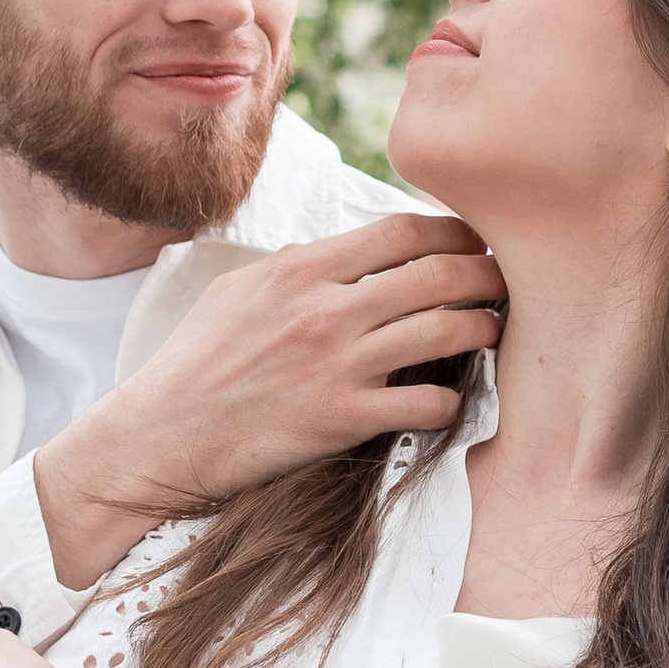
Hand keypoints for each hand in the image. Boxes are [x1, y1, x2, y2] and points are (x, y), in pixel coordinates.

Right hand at [31, 214, 504, 583]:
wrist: (163, 435)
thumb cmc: (195, 363)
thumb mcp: (235, 291)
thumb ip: (293, 268)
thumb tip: (338, 252)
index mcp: (302, 269)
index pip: (403, 232)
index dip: (453, 233)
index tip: (472, 244)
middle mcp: (327, 310)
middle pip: (440, 275)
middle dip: (486, 275)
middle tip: (504, 285)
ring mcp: (339, 365)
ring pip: (447, 332)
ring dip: (485, 330)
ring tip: (495, 332)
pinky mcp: (344, 419)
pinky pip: (429, 403)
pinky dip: (453, 400)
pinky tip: (453, 399)